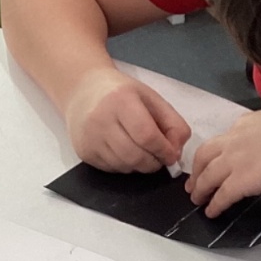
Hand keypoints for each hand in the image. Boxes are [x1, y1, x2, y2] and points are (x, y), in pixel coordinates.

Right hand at [64, 68, 189, 172]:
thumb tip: (176, 153)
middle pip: (135, 156)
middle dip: (154, 162)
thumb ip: (172, 123)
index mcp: (121, 100)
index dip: (164, 150)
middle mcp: (101, 120)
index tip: (171, 155)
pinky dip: (126, 166)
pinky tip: (125, 151)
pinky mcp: (84, 152)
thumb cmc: (122, 94)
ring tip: (143, 152)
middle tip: (159, 157)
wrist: (83, 91)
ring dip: (140, 166)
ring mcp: (90, 138)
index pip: (147, 136)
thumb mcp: (151, 98)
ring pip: (125, 166)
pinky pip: (112, 169)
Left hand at [186, 106, 260, 215]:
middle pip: (205, 154)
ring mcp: (236, 159)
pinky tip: (211, 211)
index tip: (217, 159)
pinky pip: (220, 195)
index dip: (218, 151)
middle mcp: (236, 138)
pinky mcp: (241, 181)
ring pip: (207, 176)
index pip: (226, 137)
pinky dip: (213, 204)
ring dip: (199, 189)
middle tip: (194, 181)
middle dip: (197, 169)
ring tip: (197, 199)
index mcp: (248, 122)